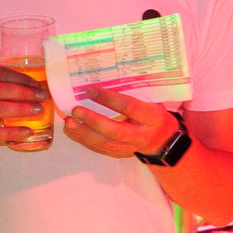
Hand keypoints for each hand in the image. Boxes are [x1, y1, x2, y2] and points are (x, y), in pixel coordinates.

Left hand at [61, 86, 175, 159]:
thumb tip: (103, 79)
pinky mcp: (119, 154)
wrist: (164, 141)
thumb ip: (133, 94)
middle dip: (93, 121)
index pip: (129, 107)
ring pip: (105, 144)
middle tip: (76, 110)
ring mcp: (130, 148)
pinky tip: (72, 131)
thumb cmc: (154, 115)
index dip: (109, 99)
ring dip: (83, 133)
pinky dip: (83, 140)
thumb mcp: (152, 102)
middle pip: (115, 131)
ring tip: (69, 122)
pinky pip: (99, 149)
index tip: (90, 90)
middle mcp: (141, 136)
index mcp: (152, 118)